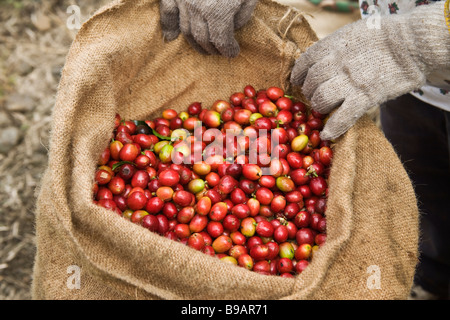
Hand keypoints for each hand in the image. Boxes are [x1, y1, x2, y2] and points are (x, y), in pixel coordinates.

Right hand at [160, 0, 257, 57]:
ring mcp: (183, 0)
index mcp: (218, 12)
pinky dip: (168, 26)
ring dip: (194, 43)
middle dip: (212, 49)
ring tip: (203, 48)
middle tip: (219, 52)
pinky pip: (167, 12)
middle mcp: (197, 9)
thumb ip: (243, 14)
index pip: (221, 41)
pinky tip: (171, 37)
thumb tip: (233, 27)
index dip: (228, 50)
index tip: (233, 53)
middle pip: (202, 39)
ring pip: (186, 29)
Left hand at [290, 2, 449, 140]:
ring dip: (319, 106)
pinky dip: (333, 128)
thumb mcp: (352, 33)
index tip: (298, 80)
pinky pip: (342, 117)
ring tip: (324, 107)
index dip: (298, 74)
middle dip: (309, 91)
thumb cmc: (383, 35)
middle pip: (311, 83)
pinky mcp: (364, 98)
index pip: (305, 62)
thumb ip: (333, 47)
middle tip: (315, 95)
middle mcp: (336, 63)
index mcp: (332, 45)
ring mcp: (349, 82)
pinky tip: (327, 134)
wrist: (413, 43)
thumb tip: (319, 62)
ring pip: (321, 100)